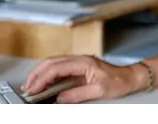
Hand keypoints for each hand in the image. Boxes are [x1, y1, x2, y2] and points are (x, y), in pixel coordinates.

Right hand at [21, 55, 146, 102]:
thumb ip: (78, 94)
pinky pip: (60, 67)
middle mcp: (80, 59)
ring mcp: (79, 61)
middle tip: (27, 87)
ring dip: (41, 73)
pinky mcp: (79, 66)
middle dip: (36, 73)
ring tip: (31, 85)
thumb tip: (59, 98)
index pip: (56, 68)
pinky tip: (44, 82)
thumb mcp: (99, 91)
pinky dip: (49, 73)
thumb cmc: (119, 81)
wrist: (130, 76)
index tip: (33, 89)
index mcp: (84, 62)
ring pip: (54, 63)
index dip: (42, 78)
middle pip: (51, 62)